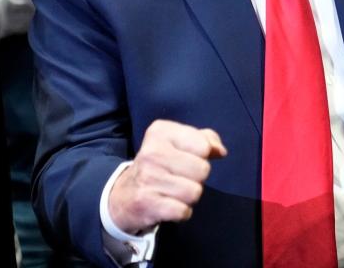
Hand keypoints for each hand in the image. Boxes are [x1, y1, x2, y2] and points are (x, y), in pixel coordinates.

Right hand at [109, 119, 226, 233]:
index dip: (201, 156)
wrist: (124, 195)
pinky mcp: (147, 203)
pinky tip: (169, 205)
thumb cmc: (160, 166)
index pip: (203, 145)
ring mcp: (148, 178)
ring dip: (189, 196)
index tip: (186, 159)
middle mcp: (152, 152)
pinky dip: (181, 212)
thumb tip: (220, 151)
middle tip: (179, 178)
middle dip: (197, 178)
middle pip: (202, 170)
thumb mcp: (178, 143)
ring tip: (173, 192)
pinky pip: (184, 211)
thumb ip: (205, 139)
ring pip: (195, 192)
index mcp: (160, 132)